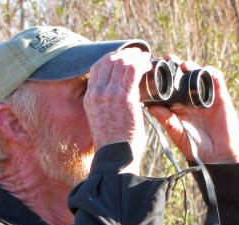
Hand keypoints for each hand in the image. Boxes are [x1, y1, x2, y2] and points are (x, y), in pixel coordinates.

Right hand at [84, 45, 151, 170]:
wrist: (115, 157)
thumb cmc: (113, 144)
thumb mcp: (101, 120)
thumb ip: (106, 106)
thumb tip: (120, 96)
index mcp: (89, 99)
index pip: (96, 67)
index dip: (111, 57)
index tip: (123, 57)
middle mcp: (96, 93)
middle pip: (108, 61)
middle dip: (124, 54)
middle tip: (137, 54)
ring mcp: (109, 94)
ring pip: (121, 63)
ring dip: (135, 57)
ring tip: (145, 58)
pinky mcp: (124, 98)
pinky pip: (133, 71)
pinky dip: (142, 64)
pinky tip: (148, 65)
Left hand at [146, 57, 238, 163]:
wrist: (216, 156)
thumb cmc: (194, 147)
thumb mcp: (176, 133)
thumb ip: (166, 120)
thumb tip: (150, 106)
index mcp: (177, 107)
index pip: (169, 87)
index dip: (162, 78)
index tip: (153, 68)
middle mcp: (190, 100)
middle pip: (183, 77)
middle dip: (176, 66)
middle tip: (168, 59)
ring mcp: (205, 97)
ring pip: (198, 76)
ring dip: (192, 67)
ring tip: (184, 65)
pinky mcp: (220, 97)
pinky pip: (216, 80)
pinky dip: (211, 73)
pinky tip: (205, 71)